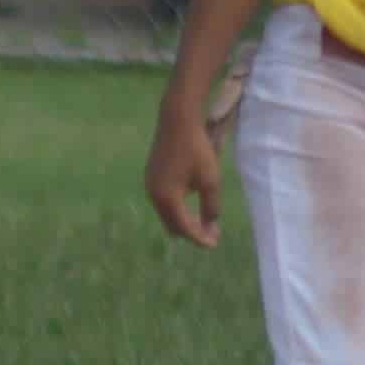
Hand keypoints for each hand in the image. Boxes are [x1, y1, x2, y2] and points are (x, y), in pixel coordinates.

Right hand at [145, 105, 222, 248]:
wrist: (177, 121)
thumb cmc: (197, 149)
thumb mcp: (210, 180)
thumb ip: (211, 206)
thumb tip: (211, 225)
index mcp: (167, 198)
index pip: (185, 228)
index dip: (200, 238)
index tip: (214, 243)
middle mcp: (154, 196)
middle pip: (172, 225)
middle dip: (191, 232)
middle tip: (211, 234)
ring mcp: (149, 185)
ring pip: (167, 214)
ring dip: (183, 220)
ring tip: (203, 219)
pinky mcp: (151, 176)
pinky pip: (163, 201)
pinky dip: (176, 208)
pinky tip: (190, 202)